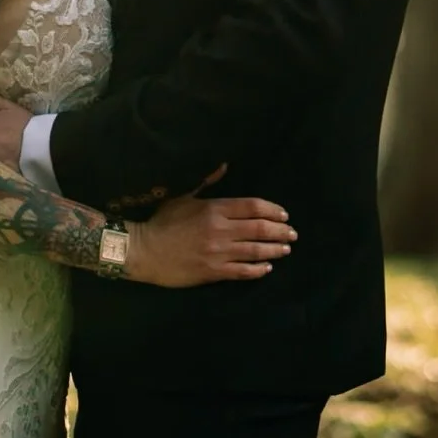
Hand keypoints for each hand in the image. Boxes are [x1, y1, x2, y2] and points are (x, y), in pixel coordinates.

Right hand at [125, 174, 296, 287]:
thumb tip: (224, 164)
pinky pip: (242, 272)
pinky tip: (267, 268)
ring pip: (254, 250)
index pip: (251, 206)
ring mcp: (218, 252)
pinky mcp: (213, 272)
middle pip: (258, 228)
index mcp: (214, 208)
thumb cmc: (162, 221)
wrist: (145, 250)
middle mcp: (220, 229)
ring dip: (274, 250)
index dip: (272, 210)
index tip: (284, 214)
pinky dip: (258, 270)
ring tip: (286, 249)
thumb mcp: (183, 196)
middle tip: (292, 234)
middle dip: (279, 231)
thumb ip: (205, 181)